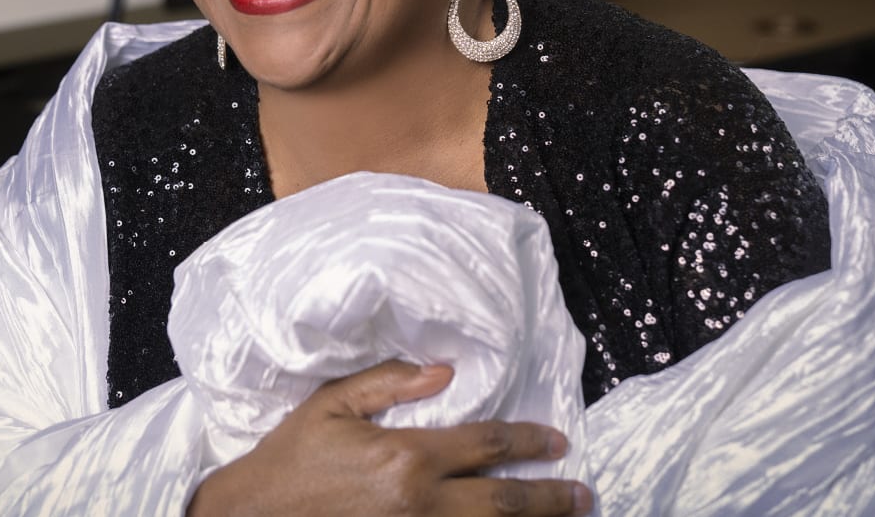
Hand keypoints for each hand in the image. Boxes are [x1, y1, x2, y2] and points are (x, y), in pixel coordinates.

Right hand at [186, 360, 591, 516]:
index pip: (487, 445)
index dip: (528, 442)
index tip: (556, 441)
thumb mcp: (333, 404)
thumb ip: (390, 383)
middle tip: (582, 494)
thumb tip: (446, 372)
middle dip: (551, 499)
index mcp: (407, 457)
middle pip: (504, 503)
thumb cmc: (292, 457)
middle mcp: (420, 504)